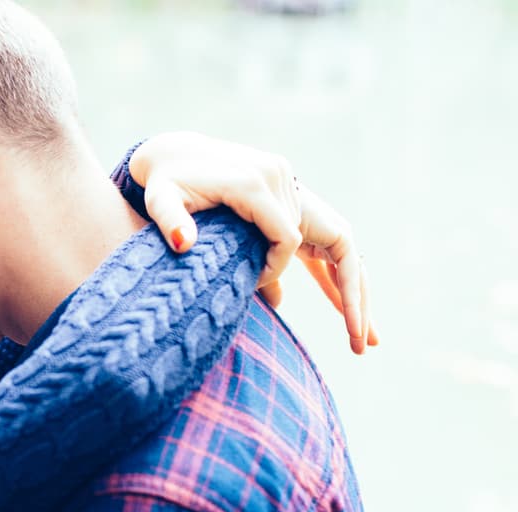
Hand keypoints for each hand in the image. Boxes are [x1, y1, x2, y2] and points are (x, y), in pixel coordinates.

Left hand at [129, 131, 377, 354]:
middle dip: (351, 294)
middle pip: (337, 242)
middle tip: (361, 343)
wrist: (175, 153)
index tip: (253, 288)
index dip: (275, 270)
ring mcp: (292, 188)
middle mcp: (283, 181)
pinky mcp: (292, 200)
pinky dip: (336, 275)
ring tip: (367, 339)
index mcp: (256, 184)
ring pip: (341, 245)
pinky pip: (324, 241)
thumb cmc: (165, 182)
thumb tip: (184, 244)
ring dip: (355, 290)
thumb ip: (172, 222)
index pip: (287, 238)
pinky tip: (347, 311)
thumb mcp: (160, 200)